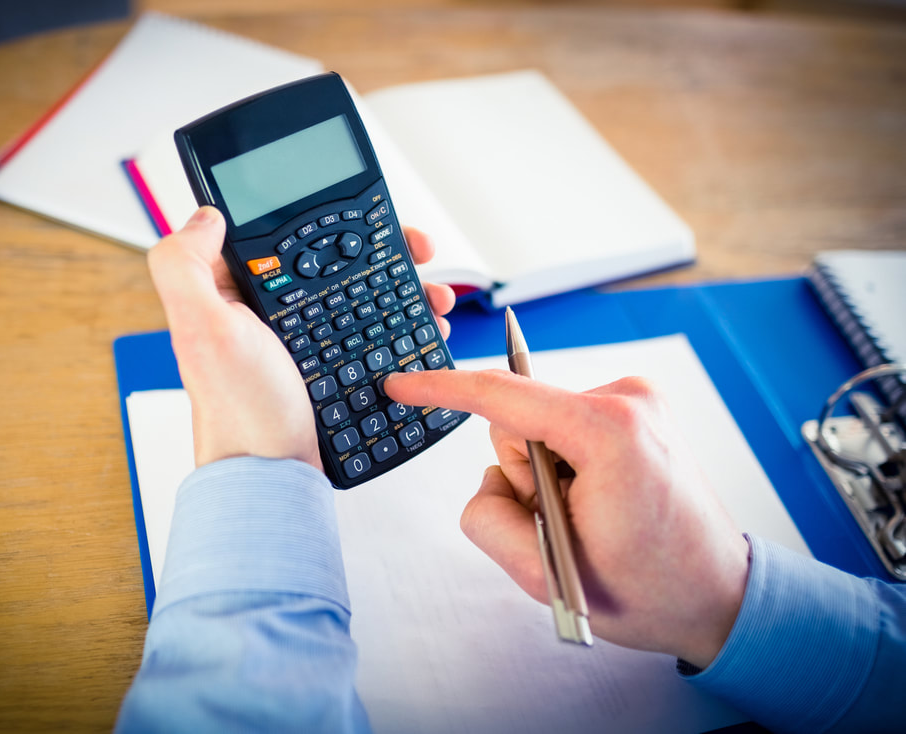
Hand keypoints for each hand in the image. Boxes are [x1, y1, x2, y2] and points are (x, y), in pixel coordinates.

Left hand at [148, 206, 456, 467]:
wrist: (270, 474)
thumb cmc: (237, 410)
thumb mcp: (202, 329)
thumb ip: (185, 265)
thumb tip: (206, 215)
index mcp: (234, 291)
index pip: (285, 231)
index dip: (330, 215)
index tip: (372, 215)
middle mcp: (265, 309)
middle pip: (332, 256)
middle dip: (382, 248)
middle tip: (417, 251)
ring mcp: (299, 337)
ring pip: (357, 290)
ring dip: (401, 283)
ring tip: (432, 293)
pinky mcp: (325, 363)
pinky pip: (368, 327)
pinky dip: (399, 321)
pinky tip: (421, 324)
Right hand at [384, 369, 750, 668]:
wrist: (717, 593)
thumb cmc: (650, 589)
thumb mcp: (546, 576)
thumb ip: (489, 520)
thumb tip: (490, 483)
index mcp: (609, 433)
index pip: (502, 395)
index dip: (441, 389)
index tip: (400, 383)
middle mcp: (627, 400)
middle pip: (517, 421)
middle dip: (522, 476)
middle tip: (563, 524)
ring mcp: (636, 401)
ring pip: (538, 428)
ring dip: (544, 478)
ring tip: (587, 520)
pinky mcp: (635, 411)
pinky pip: (563, 430)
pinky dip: (564, 469)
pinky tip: (599, 504)